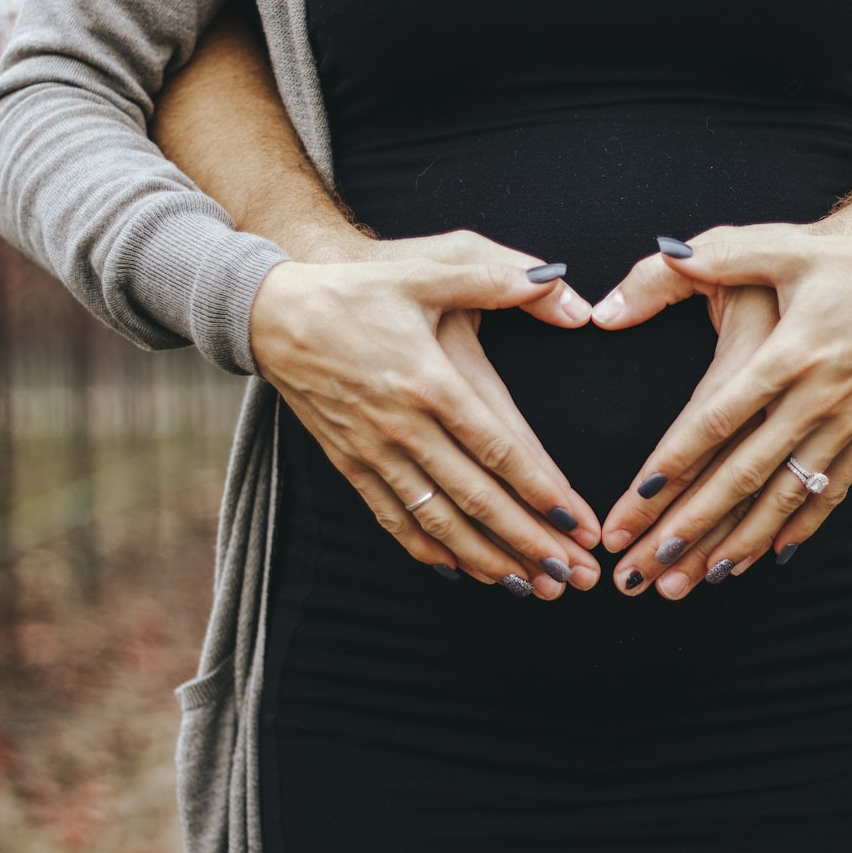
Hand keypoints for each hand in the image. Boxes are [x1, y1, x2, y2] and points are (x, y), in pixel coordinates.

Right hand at [250, 229, 601, 598]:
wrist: (272, 312)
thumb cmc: (360, 288)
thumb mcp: (431, 266)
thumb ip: (502, 278)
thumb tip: (567, 296)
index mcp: (430, 381)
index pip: (498, 449)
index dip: (542, 492)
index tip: (579, 524)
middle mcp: (403, 426)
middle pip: (476, 499)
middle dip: (529, 543)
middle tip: (574, 576)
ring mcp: (373, 451)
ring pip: (438, 521)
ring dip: (487, 559)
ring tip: (532, 586)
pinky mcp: (349, 464)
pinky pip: (394, 520)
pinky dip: (430, 551)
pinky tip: (462, 572)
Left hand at [592, 223, 851, 597]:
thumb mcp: (784, 246)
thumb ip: (713, 258)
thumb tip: (652, 267)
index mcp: (788, 354)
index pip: (715, 421)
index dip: (672, 464)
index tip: (634, 502)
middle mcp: (816, 399)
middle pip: (741, 475)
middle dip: (689, 526)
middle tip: (644, 569)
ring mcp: (846, 423)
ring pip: (782, 497)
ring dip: (737, 543)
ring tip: (693, 581)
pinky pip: (829, 493)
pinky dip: (797, 528)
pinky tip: (769, 557)